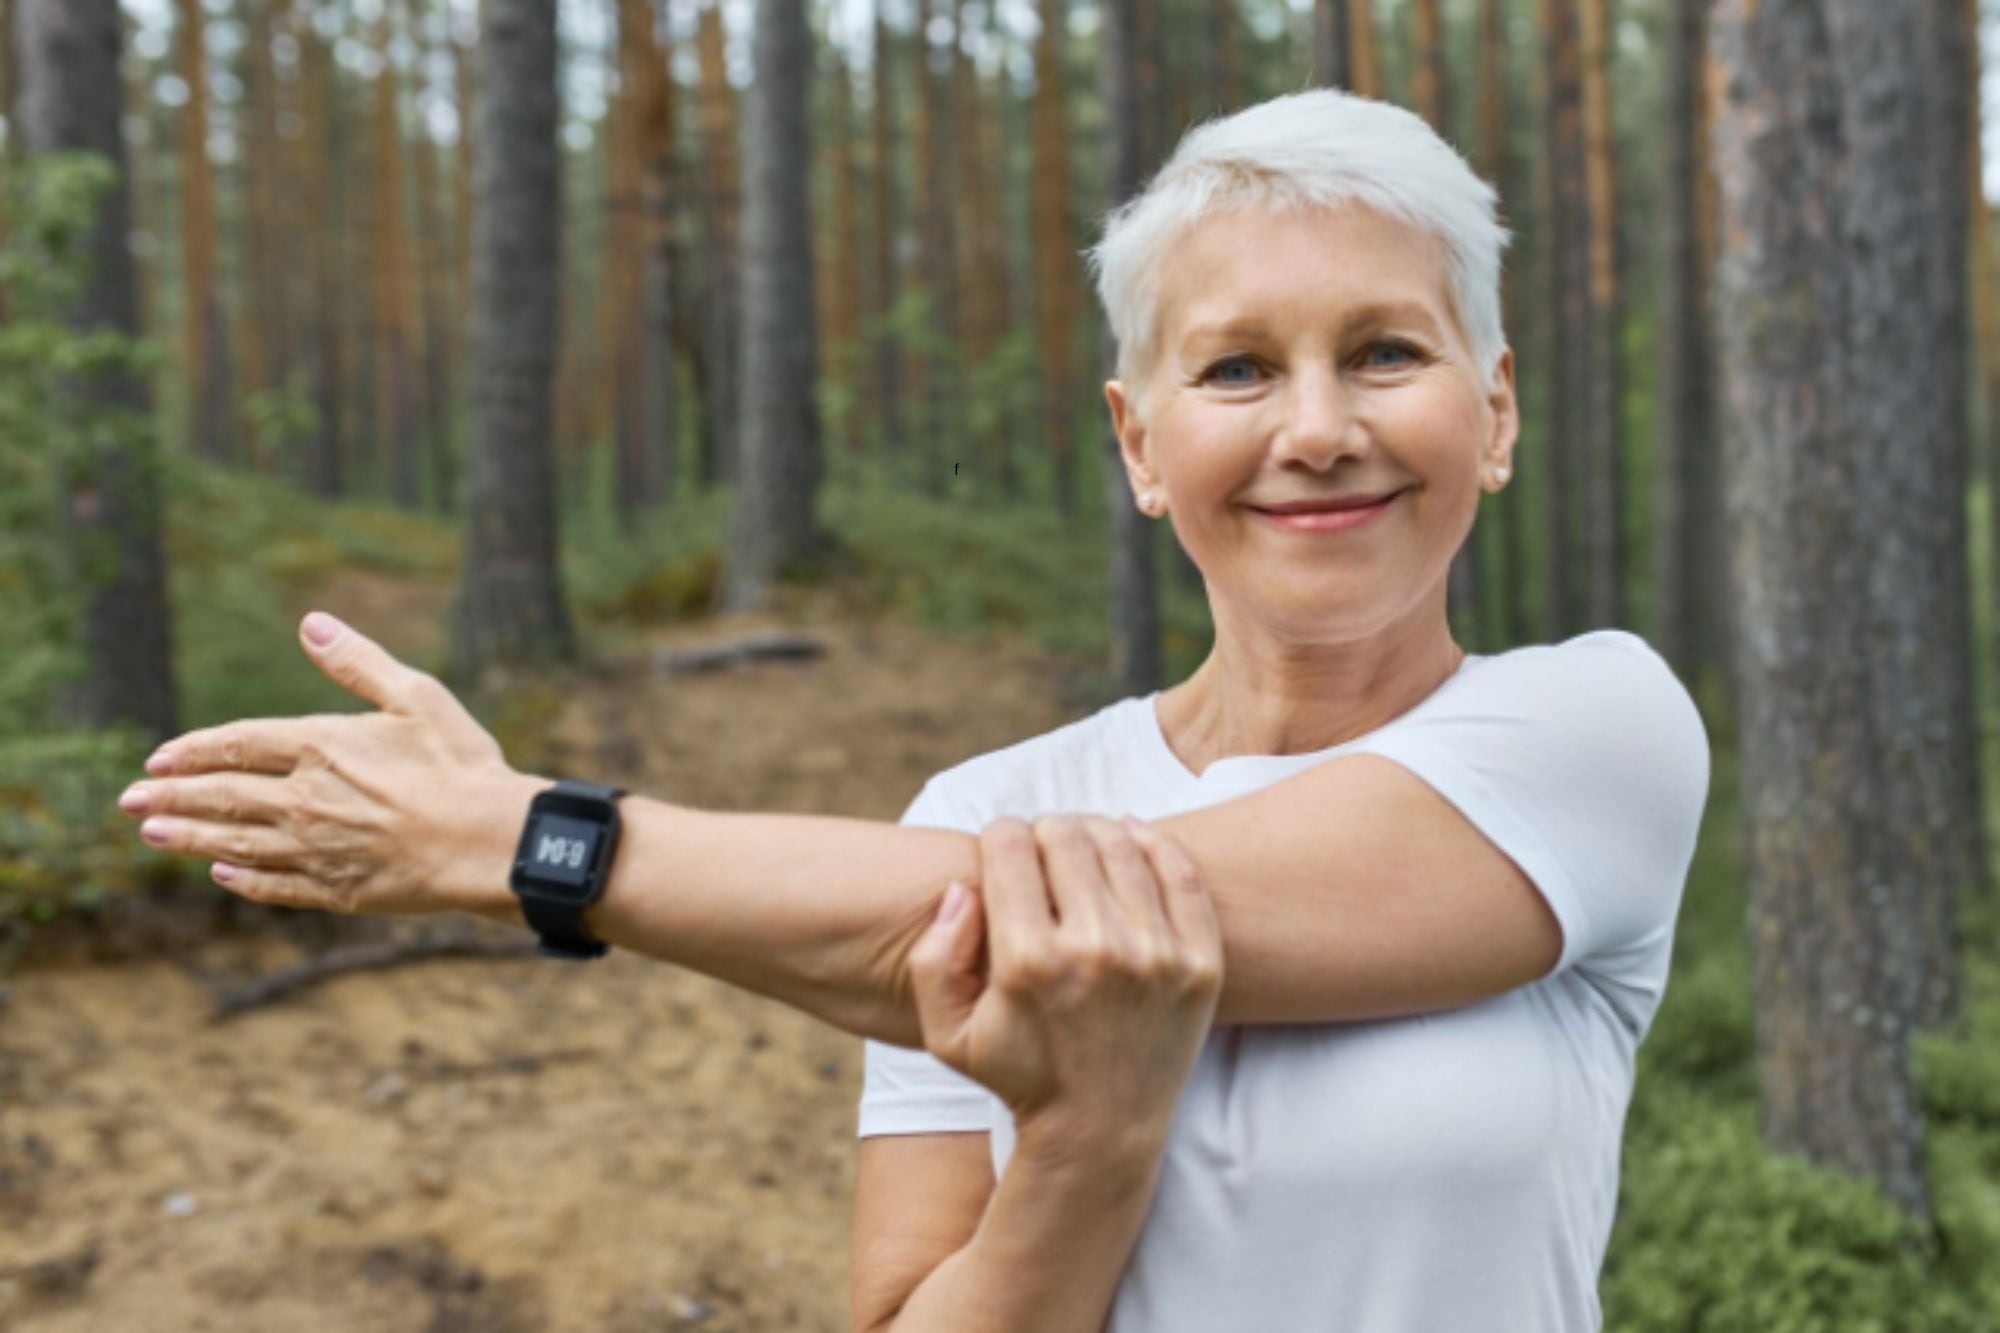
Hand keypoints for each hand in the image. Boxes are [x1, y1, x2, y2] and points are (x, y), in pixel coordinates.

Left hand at [114, 611, 538, 918]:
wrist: (491, 841)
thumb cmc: (461, 763)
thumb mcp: (416, 696)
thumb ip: (357, 662)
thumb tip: (311, 623)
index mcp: (320, 746)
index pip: (236, 744)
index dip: (193, 751)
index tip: (158, 759)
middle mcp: (304, 800)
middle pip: (221, 797)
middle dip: (169, 798)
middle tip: (129, 801)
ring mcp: (315, 849)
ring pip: (235, 843)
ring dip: (188, 839)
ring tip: (152, 835)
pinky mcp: (336, 890)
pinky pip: (273, 886)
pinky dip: (241, 880)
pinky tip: (221, 874)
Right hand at [906, 814, 1224, 1157]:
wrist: (1102, 1131)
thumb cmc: (1019, 1074)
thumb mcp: (947, 1032)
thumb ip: (932, 958)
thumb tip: (961, 889)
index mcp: (1028, 961)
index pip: (1009, 846)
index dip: (998, 836)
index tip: (1001, 850)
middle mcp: (1096, 950)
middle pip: (1065, 835)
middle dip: (1043, 831)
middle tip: (1041, 849)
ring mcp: (1156, 955)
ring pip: (1121, 844)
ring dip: (1094, 833)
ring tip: (1081, 848)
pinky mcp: (1200, 962)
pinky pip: (1180, 872)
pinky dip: (1152, 845)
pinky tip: (1131, 841)